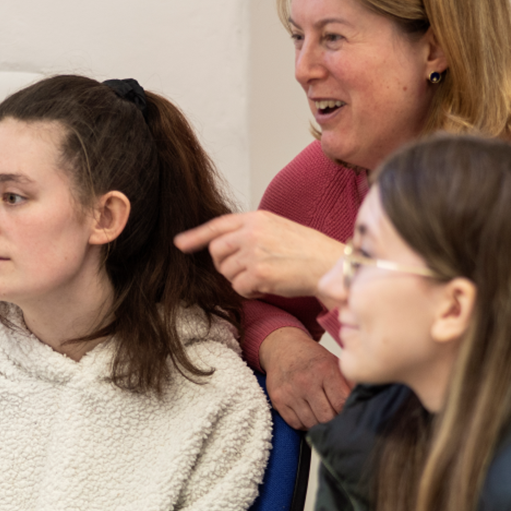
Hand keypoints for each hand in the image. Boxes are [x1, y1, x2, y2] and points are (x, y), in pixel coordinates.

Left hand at [174, 211, 342, 298]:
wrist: (330, 264)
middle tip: (245, 270)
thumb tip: (224, 248)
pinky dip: (250, 292)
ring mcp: (254, 252)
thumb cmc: (308, 250)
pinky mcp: (258, 273)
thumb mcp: (278, 229)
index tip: (180, 243)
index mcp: (256, 218)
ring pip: (226, 272)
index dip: (195, 236)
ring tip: (265, 276)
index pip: (217, 225)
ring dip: (241, 280)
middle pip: (216, 252)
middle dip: (224, 265)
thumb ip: (251, 233)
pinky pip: (238, 288)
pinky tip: (268, 285)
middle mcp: (251, 232)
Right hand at [258, 327, 350, 428]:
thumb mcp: (334, 362)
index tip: (348, 413)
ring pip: (311, 423)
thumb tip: (363, 400)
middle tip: (336, 418)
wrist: (283, 349)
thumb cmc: (312, 358)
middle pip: (326, 416)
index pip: (341, 403)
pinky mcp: (278, 400)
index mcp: (324, 370)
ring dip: (319, 423)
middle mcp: (306, 382)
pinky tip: (309, 415)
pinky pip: (295, 423)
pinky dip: (304, 424)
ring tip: (323, 416)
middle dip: (334, 420)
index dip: (347, 412)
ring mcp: (290, 392)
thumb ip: (348, 382)